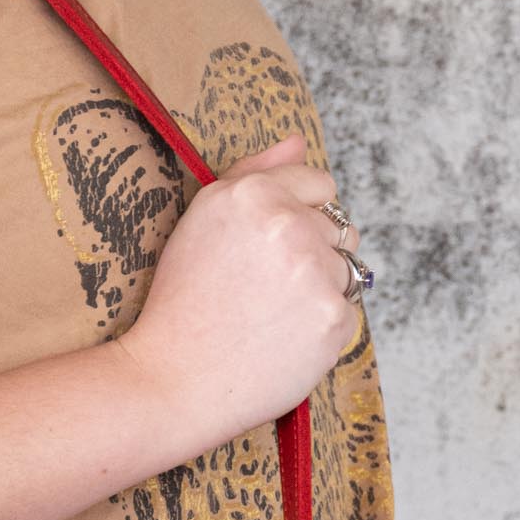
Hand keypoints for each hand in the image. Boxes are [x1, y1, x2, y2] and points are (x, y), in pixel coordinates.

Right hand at [110, 134, 362, 456]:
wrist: (173, 378)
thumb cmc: (182, 302)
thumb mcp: (203, 220)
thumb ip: (254, 172)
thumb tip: (296, 141)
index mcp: (251, 194)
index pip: (319, 184)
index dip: (300, 213)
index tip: (276, 245)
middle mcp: (287, 225)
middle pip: (336, 227)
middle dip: (310, 251)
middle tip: (262, 287)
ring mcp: (315, 273)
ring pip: (345, 269)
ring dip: (319, 288)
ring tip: (270, 313)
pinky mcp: (333, 319)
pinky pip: (346, 312)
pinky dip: (321, 327)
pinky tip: (282, 337)